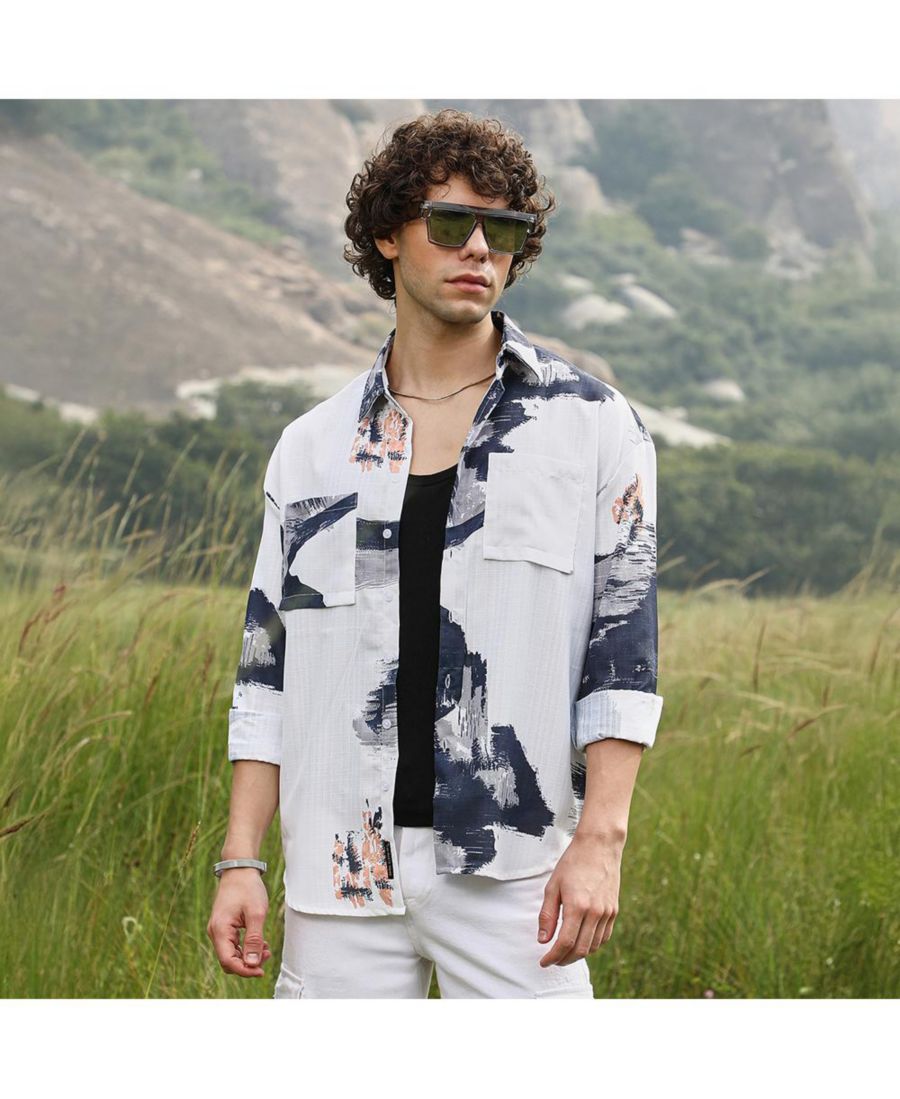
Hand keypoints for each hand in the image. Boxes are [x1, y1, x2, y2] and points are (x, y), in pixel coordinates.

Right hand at [207, 869, 272, 977]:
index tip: (261, 971)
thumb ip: (254, 940)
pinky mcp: (224, 927)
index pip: (228, 961)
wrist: (240, 869)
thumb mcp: (256, 913)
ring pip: (231, 953)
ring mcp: (218, 929)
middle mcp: (215, 932)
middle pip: (228, 960)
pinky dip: (245, 947)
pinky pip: (233, 944)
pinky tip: (260, 943)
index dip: (244, 970)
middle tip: (267, 955)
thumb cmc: (248, 888)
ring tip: (266, 948)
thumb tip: (253, 964)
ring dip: (248, 956)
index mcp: (219, 930)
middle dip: (248, 964)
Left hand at [536, 833, 621, 966]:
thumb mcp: (553, 886)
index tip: (544, 962)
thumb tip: (543, 940)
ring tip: (565, 952)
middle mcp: (595, 913)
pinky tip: (581, 942)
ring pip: (593, 946)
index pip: (565, 943)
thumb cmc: (573, 863)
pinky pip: (604, 937)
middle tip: (553, 960)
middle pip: (580, 950)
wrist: (599, 846)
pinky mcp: (614, 910)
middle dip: (564, 960)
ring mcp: (607, 913)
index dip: (553, 957)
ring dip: (578, 954)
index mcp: (577, 906)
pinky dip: (592, 945)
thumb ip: (547, 915)